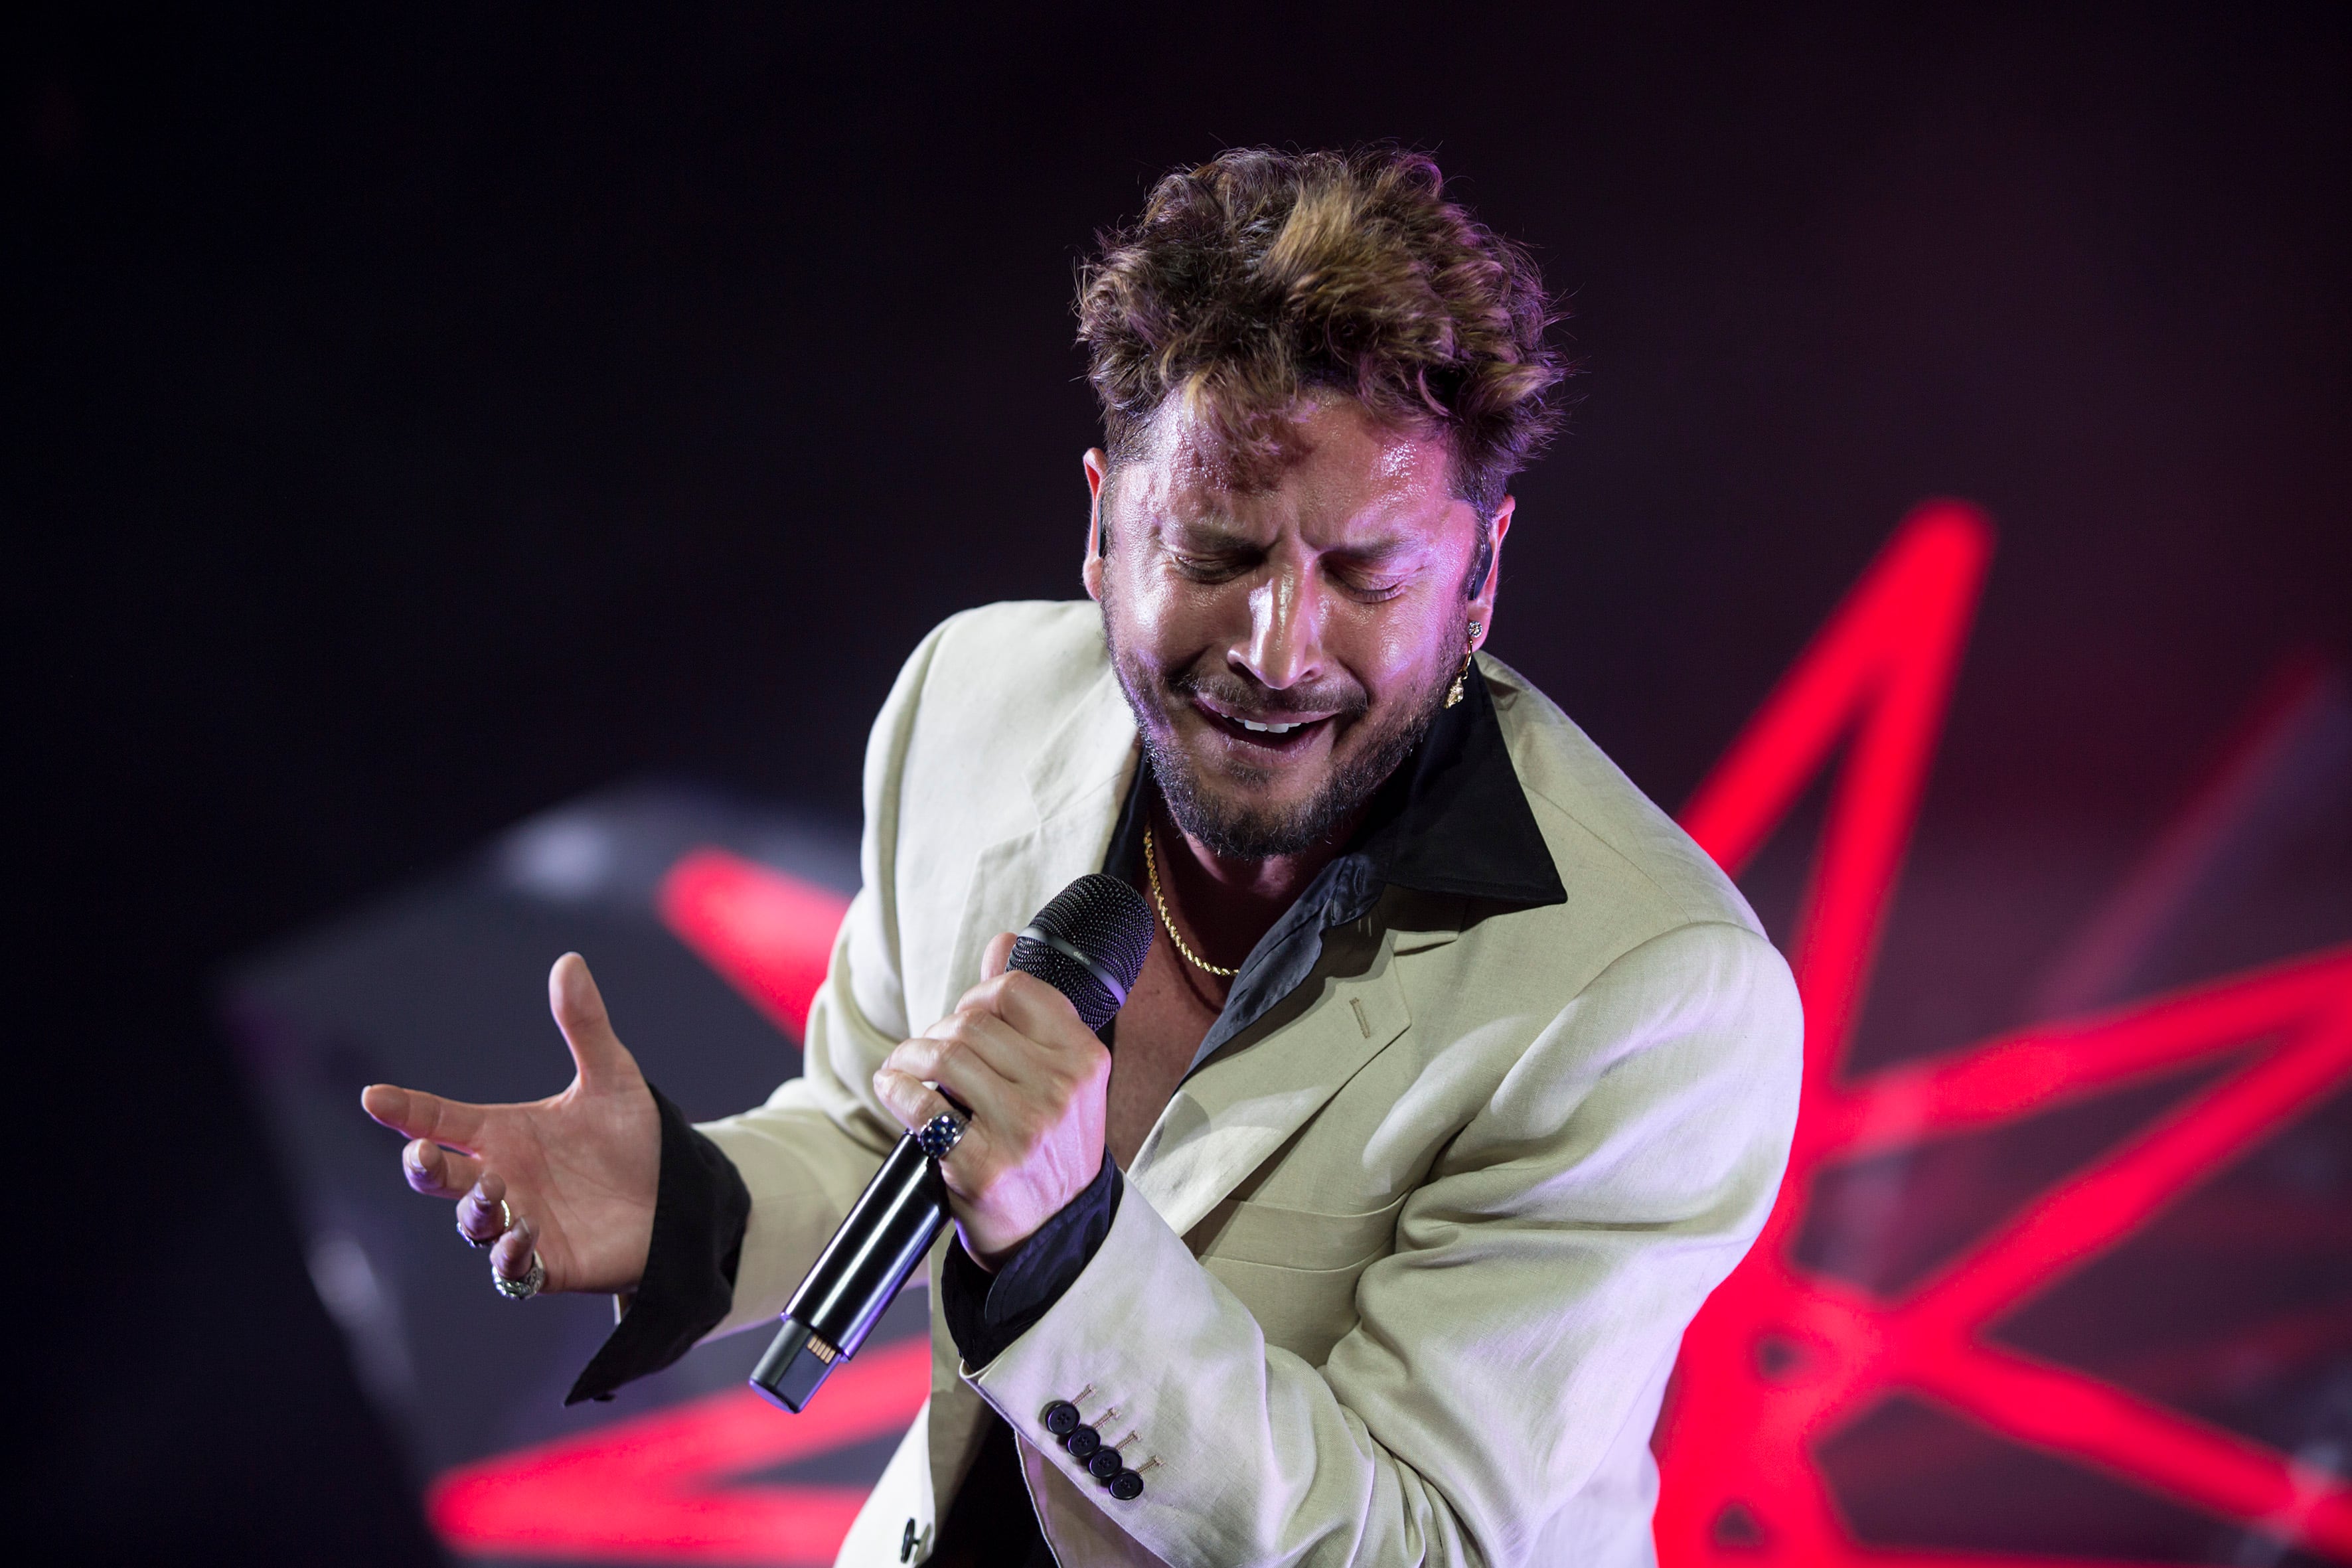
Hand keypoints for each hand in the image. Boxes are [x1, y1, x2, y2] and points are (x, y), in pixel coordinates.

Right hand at [360, 953, 659, 1294]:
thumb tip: (569, 961)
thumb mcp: (612, 1077)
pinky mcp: (549, 1262)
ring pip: (471, 1223)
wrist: (679, 1194)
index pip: (440, 1119)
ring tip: (496, 1191)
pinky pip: (514, 1269)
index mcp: (504, 1133)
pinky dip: (511, 1255)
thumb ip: (585, 1026)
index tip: (373, 1097)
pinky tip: (522, 1234)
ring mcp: (520, 1221)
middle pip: (439, 1177)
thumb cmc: (633, 1138)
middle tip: (422, 1154)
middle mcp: (502, 1177)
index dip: (405, 1109)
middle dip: (423, 1168)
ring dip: (474, 1209)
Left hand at [874, 932, 1109, 1266]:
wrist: (1055, 1235)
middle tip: (926, 1053)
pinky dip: (896, 1090)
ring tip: (904, 1070)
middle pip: (970, 1021)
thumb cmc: (1050, 1148)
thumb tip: (1002, 943)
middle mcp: (1060, 1091)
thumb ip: (1032, 1011)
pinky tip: (895, 1090)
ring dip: (908, 1057)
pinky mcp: (983, 1166)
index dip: (975, 997)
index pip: (1014, 990)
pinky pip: (922, 1106)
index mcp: (1085, 1060)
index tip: (961, 1017)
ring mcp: (1023, 1130)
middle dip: (936, 1031)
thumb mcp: (1062, 1078)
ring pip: (943, 1055)